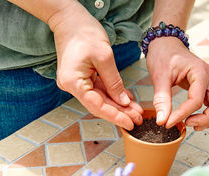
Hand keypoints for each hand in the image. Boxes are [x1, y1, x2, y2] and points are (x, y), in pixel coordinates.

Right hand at [48, 4, 142, 129]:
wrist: (70, 19)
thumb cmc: (84, 32)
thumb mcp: (104, 57)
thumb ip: (114, 82)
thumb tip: (123, 102)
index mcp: (73, 82)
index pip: (97, 106)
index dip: (115, 116)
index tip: (130, 124)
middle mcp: (72, 86)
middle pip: (99, 104)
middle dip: (120, 112)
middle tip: (138, 119)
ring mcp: (77, 82)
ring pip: (101, 98)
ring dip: (119, 105)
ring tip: (136, 112)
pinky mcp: (82, 77)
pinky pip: (100, 89)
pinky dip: (113, 94)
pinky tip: (127, 100)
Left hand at [146, 37, 208, 130]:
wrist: (165, 43)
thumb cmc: (163, 54)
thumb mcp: (159, 76)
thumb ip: (161, 99)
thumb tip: (162, 121)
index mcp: (200, 72)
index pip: (196, 100)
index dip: (183, 114)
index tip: (168, 123)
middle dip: (206, 119)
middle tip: (187, 124)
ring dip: (208, 119)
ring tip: (188, 123)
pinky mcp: (205, 87)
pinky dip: (205, 115)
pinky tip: (190, 118)